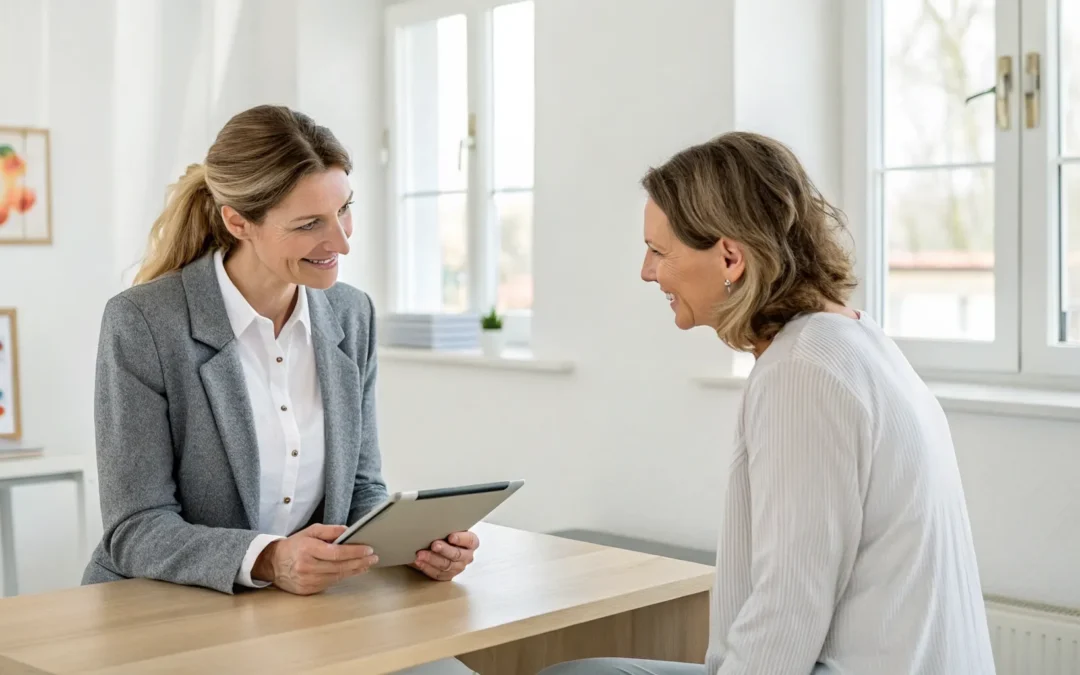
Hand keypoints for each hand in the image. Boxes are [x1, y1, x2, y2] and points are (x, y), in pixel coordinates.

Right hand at [252, 523, 378, 594]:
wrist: (272, 564)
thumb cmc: (294, 545)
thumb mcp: (310, 531)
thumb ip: (329, 530)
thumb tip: (348, 531)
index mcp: (308, 549)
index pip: (337, 552)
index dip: (355, 552)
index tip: (368, 549)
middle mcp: (308, 567)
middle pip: (340, 566)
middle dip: (360, 562)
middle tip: (373, 558)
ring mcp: (307, 581)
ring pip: (337, 576)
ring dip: (355, 570)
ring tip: (367, 564)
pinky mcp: (308, 590)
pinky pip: (330, 583)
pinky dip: (343, 576)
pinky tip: (352, 571)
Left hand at [412, 531, 478, 580]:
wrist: (438, 545)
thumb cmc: (444, 533)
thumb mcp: (448, 528)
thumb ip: (446, 526)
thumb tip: (433, 521)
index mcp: (470, 542)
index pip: (470, 540)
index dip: (461, 539)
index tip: (451, 537)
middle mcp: (467, 556)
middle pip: (457, 554)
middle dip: (444, 550)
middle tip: (433, 545)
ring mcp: (458, 567)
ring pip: (446, 565)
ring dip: (432, 559)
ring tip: (420, 554)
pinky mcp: (447, 576)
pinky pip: (438, 574)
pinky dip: (427, 568)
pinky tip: (418, 562)